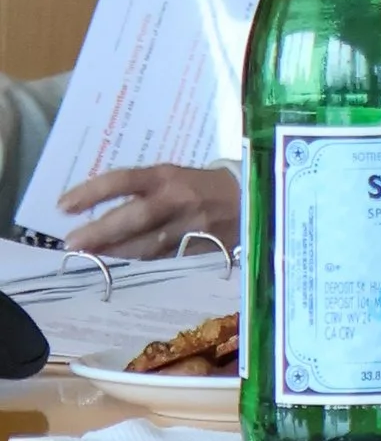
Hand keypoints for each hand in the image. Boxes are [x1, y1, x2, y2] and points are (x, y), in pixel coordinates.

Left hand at [57, 163, 240, 259]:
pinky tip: (122, 263)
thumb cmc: (207, 184)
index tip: (63, 206)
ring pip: (147, 245)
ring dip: (115, 253)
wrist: (257, 197)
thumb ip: (145, 189)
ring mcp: (191, 227)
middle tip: (72, 242)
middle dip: (100, 232)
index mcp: (170, 176)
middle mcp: (179, 199)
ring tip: (90, 256)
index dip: (91, 193)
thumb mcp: (177, 176)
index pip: (124, 181)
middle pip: (133, 218)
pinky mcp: (201, 249)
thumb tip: (101, 206)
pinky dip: (140, 261)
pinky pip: (163, 259)